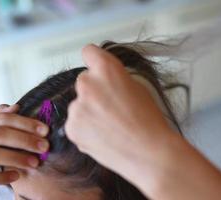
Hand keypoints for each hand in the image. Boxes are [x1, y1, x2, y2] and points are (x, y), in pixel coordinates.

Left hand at [65, 44, 175, 197]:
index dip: (95, 61)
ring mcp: (77, 107)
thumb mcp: (137, 87)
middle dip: (94, 91)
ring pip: (79, 104)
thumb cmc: (149, 122)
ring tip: (109, 127)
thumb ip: (116, 79)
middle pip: (84, 81)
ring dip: (88, 112)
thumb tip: (105, 82)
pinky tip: (102, 137)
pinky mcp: (71, 128)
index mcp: (106, 69)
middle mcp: (87, 84)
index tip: (96, 68)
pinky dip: (85, 129)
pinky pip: (75, 123)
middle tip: (110, 107)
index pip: (89, 52)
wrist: (149, 153)